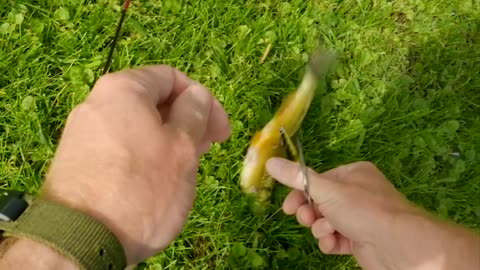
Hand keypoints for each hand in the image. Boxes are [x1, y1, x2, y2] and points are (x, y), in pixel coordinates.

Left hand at [41, 65, 230, 263]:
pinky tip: (160, 178)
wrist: (82, 240)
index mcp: (122, 89)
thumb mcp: (182, 146)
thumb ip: (195, 113)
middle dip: (187, 122)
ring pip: (139, 127)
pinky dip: (148, 156)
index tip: (220, 128)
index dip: (203, 99)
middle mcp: (97, 104)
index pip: (171, 77)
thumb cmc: (142, 186)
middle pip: (154, 102)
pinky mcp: (80, 162)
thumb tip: (196, 95)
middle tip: (209, 146)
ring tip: (189, 165)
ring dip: (170, 140)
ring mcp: (85, 135)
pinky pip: (123, 148)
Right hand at [266, 158, 479, 269]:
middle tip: (306, 219)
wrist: (397, 245)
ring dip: (321, 228)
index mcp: (353, 174)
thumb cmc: (362, 209)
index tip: (287, 207)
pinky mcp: (361, 238)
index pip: (318, 180)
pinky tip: (335, 244)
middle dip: (310, 213)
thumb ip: (296, 177)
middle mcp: (358, 193)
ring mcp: (360, 217)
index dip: (300, 193)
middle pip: (320, 202)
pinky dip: (332, 242)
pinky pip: (337, 238)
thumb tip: (269, 161)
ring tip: (328, 232)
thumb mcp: (325, 189)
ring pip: (326, 221)